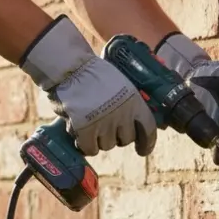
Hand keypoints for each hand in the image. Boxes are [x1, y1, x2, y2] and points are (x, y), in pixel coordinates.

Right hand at [21, 16, 157, 156]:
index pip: (148, 129)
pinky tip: (80, 136)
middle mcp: (122, 114)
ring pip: (107, 145)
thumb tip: (132, 122)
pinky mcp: (85, 131)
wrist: (70, 68)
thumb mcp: (120, 83)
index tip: (142, 150)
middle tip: (105, 126)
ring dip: (99, 139)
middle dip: (116, 136)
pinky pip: (90, 149)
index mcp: (134, 101)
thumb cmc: (92, 73)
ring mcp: (104, 124)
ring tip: (90, 124)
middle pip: (125, 140)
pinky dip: (85, 145)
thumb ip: (128, 102)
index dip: (146, 143)